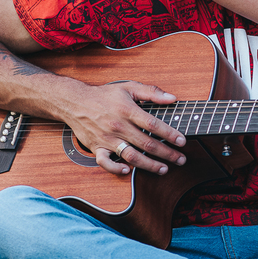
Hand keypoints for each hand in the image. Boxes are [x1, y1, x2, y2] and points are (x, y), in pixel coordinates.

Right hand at [56, 80, 187, 175]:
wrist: (75, 102)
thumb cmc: (105, 95)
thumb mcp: (129, 87)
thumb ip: (152, 92)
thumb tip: (173, 98)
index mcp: (127, 110)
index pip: (153, 125)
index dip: (170, 134)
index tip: (183, 141)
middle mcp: (118, 126)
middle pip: (147, 144)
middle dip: (167, 154)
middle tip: (181, 160)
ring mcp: (107, 139)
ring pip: (131, 156)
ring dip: (149, 165)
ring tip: (164, 169)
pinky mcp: (96, 148)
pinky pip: (105, 163)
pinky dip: (116, 169)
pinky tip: (128, 171)